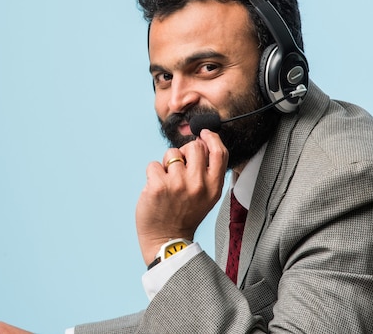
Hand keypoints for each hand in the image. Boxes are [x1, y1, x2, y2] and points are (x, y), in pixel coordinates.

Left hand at [136, 129, 228, 264]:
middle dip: (184, 152)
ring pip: (171, 154)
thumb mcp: (207, 196)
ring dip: (166, 165)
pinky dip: (152, 175)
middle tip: (179, 167)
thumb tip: (202, 142)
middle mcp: (198, 184)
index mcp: (214, 187)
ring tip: (167, 184)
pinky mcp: (158, 186)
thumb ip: (208, 172)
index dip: (211, 138)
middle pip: (194, 147)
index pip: (219, 152)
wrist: (167, 239)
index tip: (203, 133)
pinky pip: (153, 165)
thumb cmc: (185, 214)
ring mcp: (178, 184)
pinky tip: (156, 190)